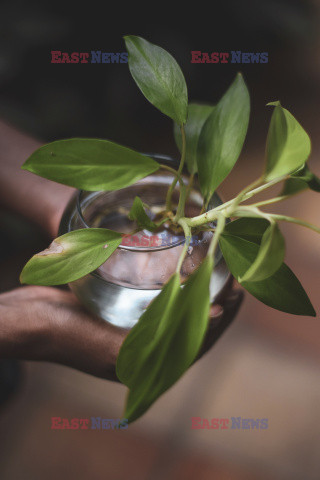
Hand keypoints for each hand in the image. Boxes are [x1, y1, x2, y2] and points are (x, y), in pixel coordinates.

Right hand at [0, 285, 242, 380]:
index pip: (197, 344)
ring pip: (177, 314)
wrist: (34, 321)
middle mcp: (144, 351)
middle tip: (234, 278)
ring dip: (198, 295)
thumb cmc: (70, 335)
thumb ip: (163, 337)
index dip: (222, 321)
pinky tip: (183, 274)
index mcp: (147, 366)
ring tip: (216, 273)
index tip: (238, 294)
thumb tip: (214, 316)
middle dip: (216, 305)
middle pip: (191, 328)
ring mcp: (134, 332)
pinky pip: (159, 303)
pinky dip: (175, 290)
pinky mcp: (123, 313)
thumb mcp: (119, 344)